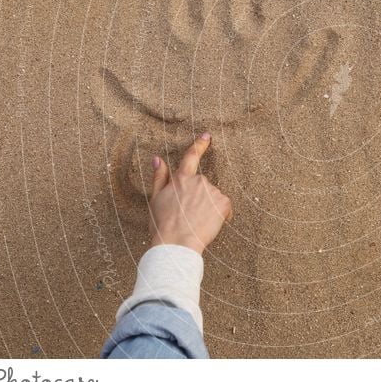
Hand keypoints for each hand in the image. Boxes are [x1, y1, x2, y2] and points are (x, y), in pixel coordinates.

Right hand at [148, 133, 232, 253]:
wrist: (176, 245)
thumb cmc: (162, 225)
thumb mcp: (155, 199)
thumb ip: (159, 177)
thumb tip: (157, 158)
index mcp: (181, 179)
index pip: (191, 157)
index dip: (200, 145)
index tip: (207, 136)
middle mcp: (198, 181)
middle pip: (202, 185)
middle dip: (198, 197)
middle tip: (188, 215)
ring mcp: (212, 191)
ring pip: (213, 197)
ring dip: (209, 206)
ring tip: (196, 222)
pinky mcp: (224, 203)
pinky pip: (225, 207)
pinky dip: (221, 215)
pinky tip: (210, 225)